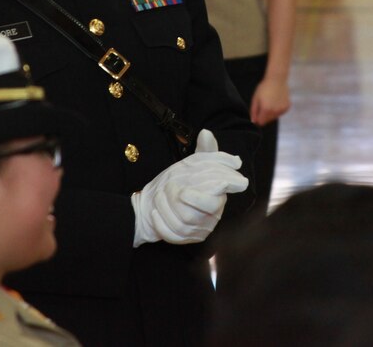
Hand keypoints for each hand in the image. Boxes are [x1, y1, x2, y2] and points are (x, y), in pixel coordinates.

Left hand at [131, 129, 247, 246]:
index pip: (214, 201)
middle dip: (181, 200)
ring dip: (167, 209)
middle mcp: (212, 216)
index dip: (202, 197)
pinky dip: (161, 224)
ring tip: (159, 196)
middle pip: (197, 214)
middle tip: (170, 189)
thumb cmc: (181, 180)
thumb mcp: (192, 164)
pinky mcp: (185, 239)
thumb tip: (206, 133)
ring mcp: (199, 230)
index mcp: (218, 197)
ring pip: (183, 224)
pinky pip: (172, 235)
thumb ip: (204, 151)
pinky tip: (155, 213)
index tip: (186, 190)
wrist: (159, 200)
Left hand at [250, 78, 289, 125]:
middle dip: (264, 115)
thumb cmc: (264, 87)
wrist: (277, 79)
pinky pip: (280, 112)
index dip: (258, 118)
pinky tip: (276, 100)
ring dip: (271, 112)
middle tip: (264, 104)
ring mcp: (282, 109)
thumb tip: (254, 121)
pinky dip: (278, 109)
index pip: (261, 122)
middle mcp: (275, 112)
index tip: (257, 112)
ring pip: (274, 117)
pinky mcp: (287, 107)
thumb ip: (254, 111)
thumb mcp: (255, 98)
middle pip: (268, 120)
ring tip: (270, 101)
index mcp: (266, 110)